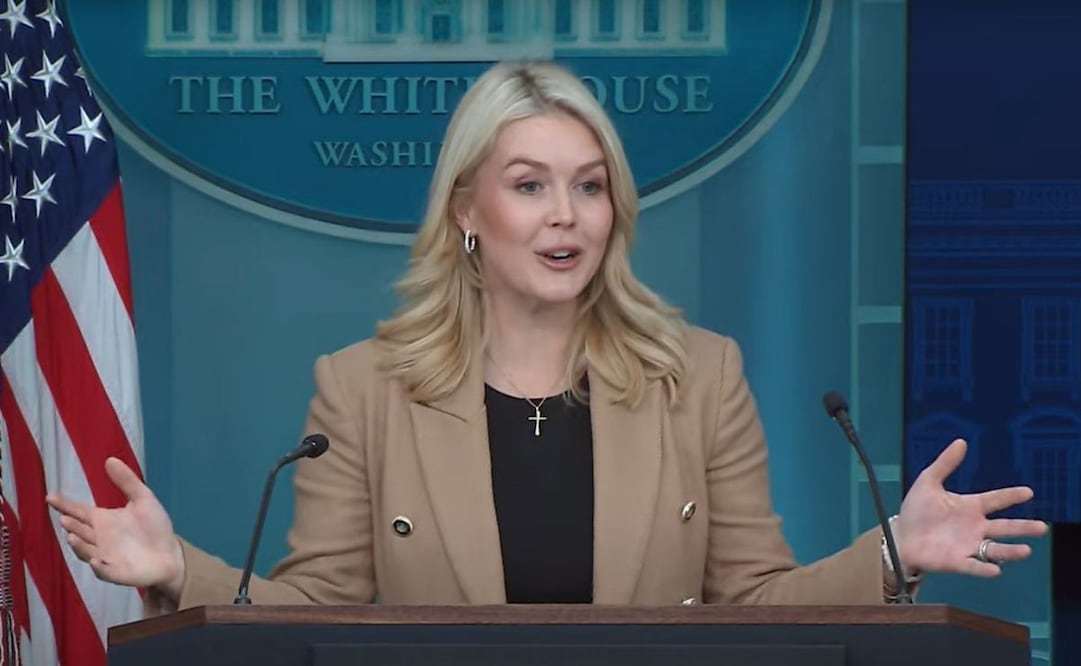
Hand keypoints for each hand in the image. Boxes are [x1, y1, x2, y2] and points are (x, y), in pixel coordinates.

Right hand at [46, 457, 184, 596]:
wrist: (170, 553)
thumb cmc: (154, 527)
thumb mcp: (143, 499)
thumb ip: (127, 481)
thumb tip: (110, 459)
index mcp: (104, 521)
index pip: (79, 511)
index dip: (65, 505)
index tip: (50, 497)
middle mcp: (100, 539)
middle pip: (80, 531)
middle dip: (72, 526)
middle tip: (65, 518)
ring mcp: (106, 557)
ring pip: (86, 551)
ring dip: (79, 545)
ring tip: (72, 535)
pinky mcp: (117, 572)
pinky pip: (105, 572)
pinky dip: (99, 567)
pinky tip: (97, 561)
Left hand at [892, 439, 1047, 577]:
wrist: (901, 536)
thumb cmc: (917, 511)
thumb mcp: (928, 482)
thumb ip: (945, 464)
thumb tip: (961, 442)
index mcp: (970, 507)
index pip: (995, 500)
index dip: (1010, 496)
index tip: (1028, 492)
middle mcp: (975, 527)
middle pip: (1004, 527)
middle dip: (1023, 528)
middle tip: (1042, 527)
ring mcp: (969, 546)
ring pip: (995, 549)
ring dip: (1010, 551)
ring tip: (1026, 550)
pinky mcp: (958, 562)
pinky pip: (974, 566)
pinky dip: (984, 569)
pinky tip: (995, 570)